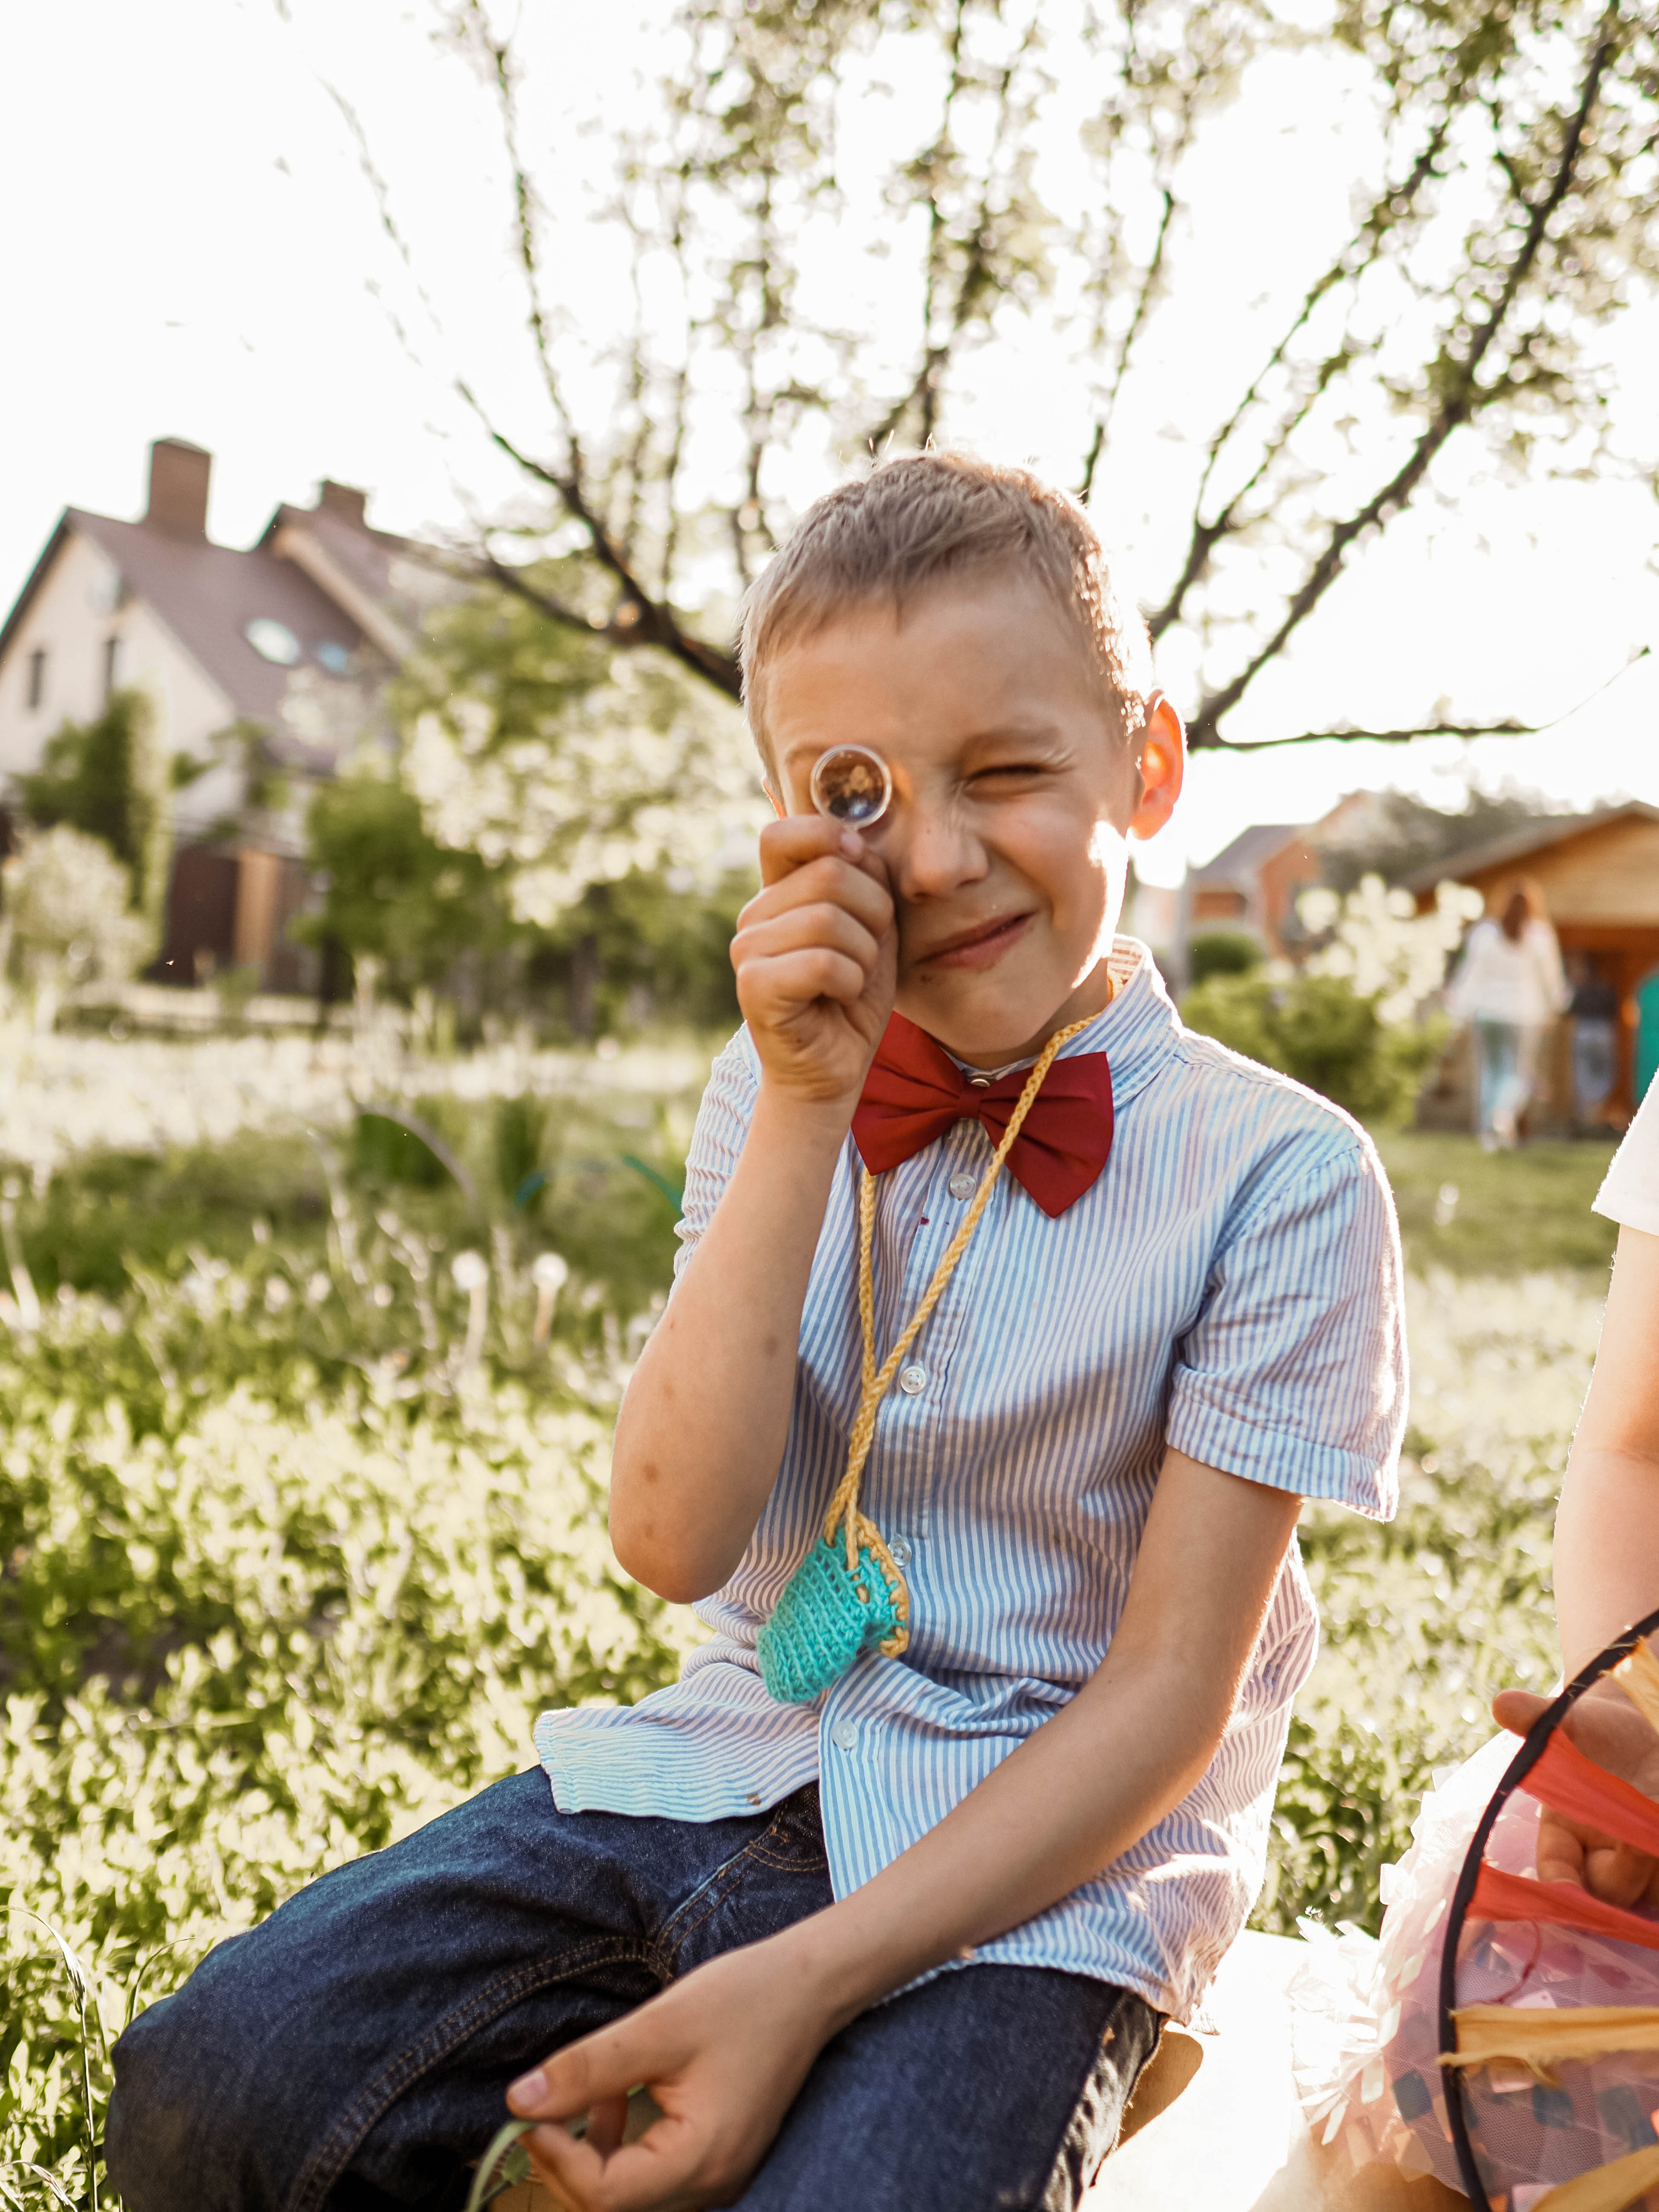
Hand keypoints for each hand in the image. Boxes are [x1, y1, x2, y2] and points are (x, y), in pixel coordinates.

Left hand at [504, 1937, 837, 2211]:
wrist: (810, 1985)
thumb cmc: (744, 1998)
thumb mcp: (659, 2026)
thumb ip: (588, 2069)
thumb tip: (519, 2100)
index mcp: (701, 2159)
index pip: (604, 2195)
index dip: (556, 2157)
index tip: (530, 2110)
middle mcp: (713, 2183)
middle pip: (614, 2204)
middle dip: (568, 2161)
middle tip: (543, 2107)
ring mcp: (718, 2175)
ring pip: (630, 2194)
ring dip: (593, 2155)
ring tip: (586, 2095)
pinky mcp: (717, 2157)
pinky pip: (654, 2175)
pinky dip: (622, 2146)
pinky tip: (617, 2099)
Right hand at [731, 817, 894, 1107]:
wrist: (834, 1067)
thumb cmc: (852, 994)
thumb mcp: (872, 926)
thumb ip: (864, 879)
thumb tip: (856, 844)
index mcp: (777, 892)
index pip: (782, 833)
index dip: (829, 835)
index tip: (861, 863)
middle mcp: (754, 915)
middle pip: (829, 873)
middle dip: (873, 913)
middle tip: (868, 952)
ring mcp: (747, 949)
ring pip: (829, 919)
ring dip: (864, 954)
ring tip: (852, 978)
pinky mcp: (754, 986)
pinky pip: (822, 962)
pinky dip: (850, 981)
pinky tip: (840, 998)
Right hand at [1493, 1683, 1658, 1907]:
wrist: (1644, 1727)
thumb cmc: (1601, 1729)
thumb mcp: (1572, 1720)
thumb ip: (1538, 1718)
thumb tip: (1502, 1705)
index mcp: (1564, 1834)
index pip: (1557, 1870)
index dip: (1560, 1885)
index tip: (1567, 1889)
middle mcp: (1602, 1857)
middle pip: (1609, 1889)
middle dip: (1625, 1868)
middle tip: (1640, 1842)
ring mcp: (1642, 1866)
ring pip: (1649, 1889)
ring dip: (1653, 1866)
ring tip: (1655, 1826)